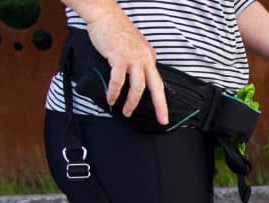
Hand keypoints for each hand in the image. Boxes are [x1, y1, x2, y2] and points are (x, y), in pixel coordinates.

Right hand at [81, 4, 167, 124]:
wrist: (104, 14)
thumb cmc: (115, 30)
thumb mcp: (133, 46)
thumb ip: (137, 60)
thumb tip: (136, 75)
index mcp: (149, 57)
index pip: (158, 82)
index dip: (162, 100)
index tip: (164, 114)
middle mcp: (144, 58)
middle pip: (156, 87)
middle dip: (161, 106)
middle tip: (162, 120)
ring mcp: (133, 58)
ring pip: (138, 87)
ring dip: (132, 102)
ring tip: (126, 112)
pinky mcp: (119, 57)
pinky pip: (118, 80)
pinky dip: (114, 92)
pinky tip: (111, 99)